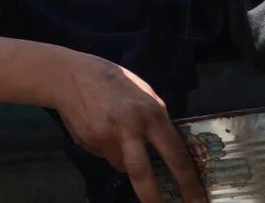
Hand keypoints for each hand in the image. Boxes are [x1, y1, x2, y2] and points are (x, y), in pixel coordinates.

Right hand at [50, 56, 204, 202]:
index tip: (197, 200)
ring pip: (121, 164)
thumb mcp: (144, 93)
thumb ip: (155, 118)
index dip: (188, 181)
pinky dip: (106, 147)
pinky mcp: (87, 141)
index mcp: (149, 114)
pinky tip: (98, 127)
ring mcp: (104, 137)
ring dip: (124, 159)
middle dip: (152, 196)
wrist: (67, 74)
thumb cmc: (112, 80)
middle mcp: (127, 128)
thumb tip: (165, 144)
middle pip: (142, 172)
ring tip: (115, 135)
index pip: (174, 154)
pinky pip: (103, 154)